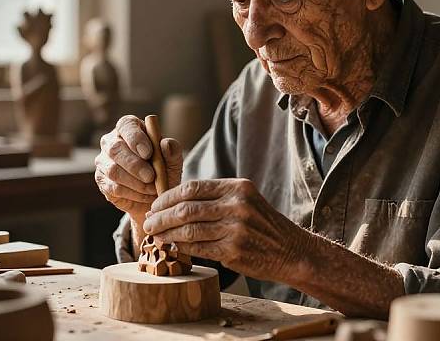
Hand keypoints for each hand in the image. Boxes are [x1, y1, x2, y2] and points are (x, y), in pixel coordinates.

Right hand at [95, 115, 182, 226]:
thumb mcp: (173, 159)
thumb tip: (166, 143)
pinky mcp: (101, 180)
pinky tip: (145, 195)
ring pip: (113, 170)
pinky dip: (132, 194)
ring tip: (152, 188)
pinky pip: (113, 187)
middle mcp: (112, 140)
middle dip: (135, 165)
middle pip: (116, 149)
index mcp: (130, 127)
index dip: (136, 138)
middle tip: (151, 176)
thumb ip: (173, 150)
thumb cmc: (164, 168)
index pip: (127, 125)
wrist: (156, 193)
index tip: (148, 153)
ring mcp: (104, 161)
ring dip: (135, 182)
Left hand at [143, 178, 309, 281]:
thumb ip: (217, 197)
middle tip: (148, 222)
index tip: (155, 204)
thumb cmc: (263, 225)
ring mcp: (236, 228)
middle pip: (186, 208)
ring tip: (154, 236)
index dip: (168, 196)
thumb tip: (178, 201)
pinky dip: (180, 247)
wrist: (291, 251)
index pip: (193, 187)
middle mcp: (237, 205)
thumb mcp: (246, 200)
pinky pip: (198, 248)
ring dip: (166, 233)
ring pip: (188, 229)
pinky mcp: (234, 251)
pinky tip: (172, 246)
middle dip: (161, 216)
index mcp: (237, 187)